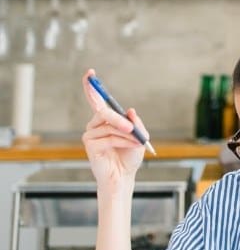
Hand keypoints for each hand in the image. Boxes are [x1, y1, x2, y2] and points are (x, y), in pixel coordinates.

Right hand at [81, 69, 146, 189]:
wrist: (124, 176)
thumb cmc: (130, 156)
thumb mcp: (139, 135)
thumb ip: (135, 122)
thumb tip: (129, 110)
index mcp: (105, 120)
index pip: (96, 100)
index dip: (92, 87)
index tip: (90, 73)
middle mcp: (95, 125)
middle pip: (104, 112)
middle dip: (119, 120)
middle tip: (132, 128)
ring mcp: (90, 135)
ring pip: (109, 126)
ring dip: (126, 134)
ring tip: (135, 142)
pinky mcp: (90, 146)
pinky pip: (108, 138)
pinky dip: (121, 142)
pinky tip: (127, 147)